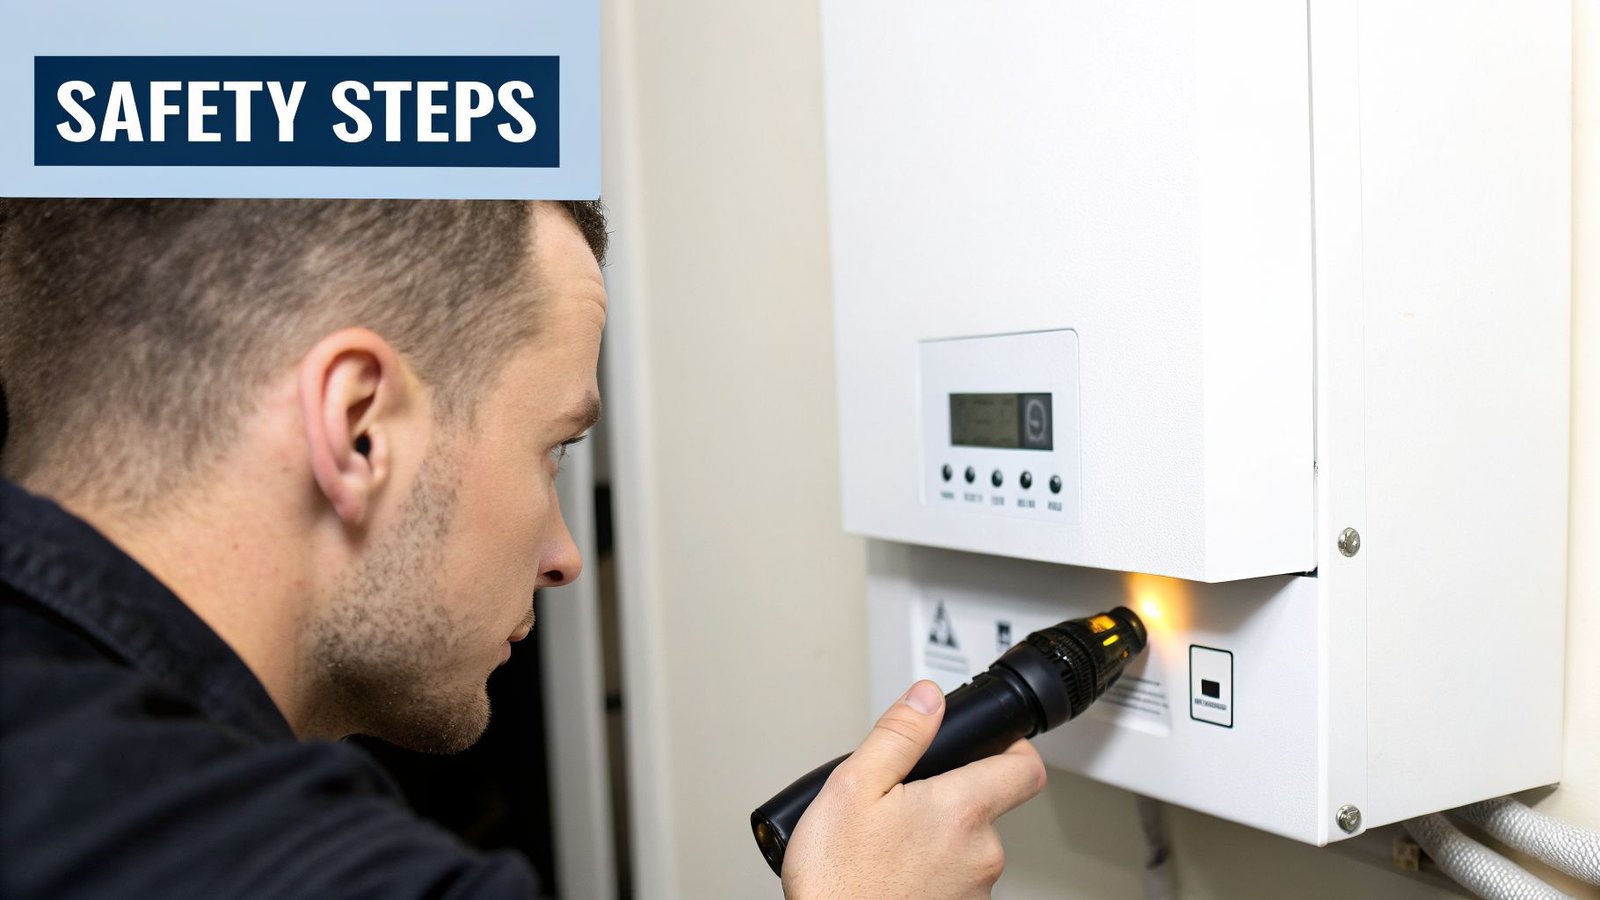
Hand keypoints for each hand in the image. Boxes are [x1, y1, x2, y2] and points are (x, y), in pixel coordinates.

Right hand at [780, 680, 1045, 898]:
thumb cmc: (839, 881)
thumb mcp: (852, 787)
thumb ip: (898, 735)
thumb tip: (927, 698)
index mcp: (961, 810)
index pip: (1026, 767)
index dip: (1013, 746)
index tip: (993, 743)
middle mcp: (982, 853)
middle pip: (987, 806)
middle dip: (951, 796)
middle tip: (903, 801)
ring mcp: (975, 891)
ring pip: (969, 845)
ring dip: (939, 838)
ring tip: (889, 843)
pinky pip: (956, 879)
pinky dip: (931, 871)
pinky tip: (892, 872)